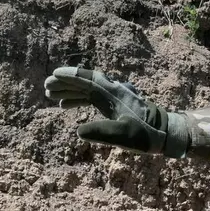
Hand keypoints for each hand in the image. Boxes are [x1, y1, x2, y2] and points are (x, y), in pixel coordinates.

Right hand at [44, 66, 188, 156]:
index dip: (71, 76)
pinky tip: (65, 106)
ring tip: (51, 96)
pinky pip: (91, 98)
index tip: (54, 74)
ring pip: (86, 90)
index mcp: (113, 93)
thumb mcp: (123, 135)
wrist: (163, 133)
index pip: (89, 79)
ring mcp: (111, 98)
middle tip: (46, 86)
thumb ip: (101, 132)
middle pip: (84, 82)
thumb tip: (78, 131)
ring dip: (69, 91)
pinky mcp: (112, 105)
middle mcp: (111, 91)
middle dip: (65, 83)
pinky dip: (78, 100)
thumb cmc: (145, 134)